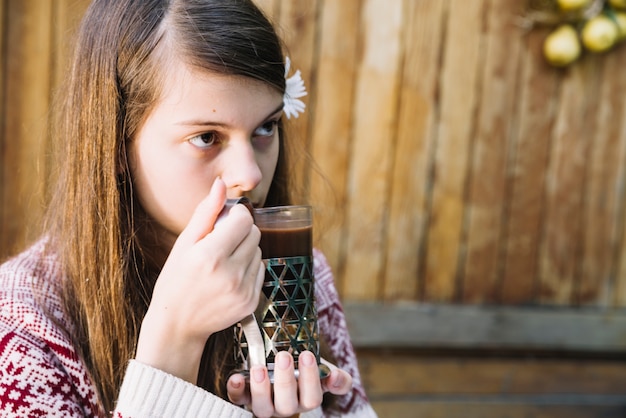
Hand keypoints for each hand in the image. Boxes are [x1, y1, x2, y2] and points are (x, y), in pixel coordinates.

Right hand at [135, 178, 264, 382]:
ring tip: (223, 262)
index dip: (236, 215)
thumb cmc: (176, 280)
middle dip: (240, 232)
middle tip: (220, 242)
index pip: (244, 220)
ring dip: (245, 250)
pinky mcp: (251, 302)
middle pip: (255, 234)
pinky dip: (248, 268)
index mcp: (210, 256)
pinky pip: (260, 271)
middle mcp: (230, 274)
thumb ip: (206, 213)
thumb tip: (222, 184)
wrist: (177, 325)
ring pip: (259, 251)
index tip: (224, 221)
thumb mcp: (184, 244)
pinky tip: (229, 277)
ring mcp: (243, 290)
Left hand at [226, 351, 352, 417]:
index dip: (310, 380)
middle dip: (285, 381)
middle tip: (284, 356)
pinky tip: (236, 377)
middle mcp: (285, 407)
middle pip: (287, 405)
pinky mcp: (244, 397)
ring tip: (260, 368)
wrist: (280, 366)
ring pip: (262, 408)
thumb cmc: (303, 370)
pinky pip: (238, 400)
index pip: (312, 398)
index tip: (307, 355)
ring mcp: (264, 405)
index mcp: (305, 400)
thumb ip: (337, 377)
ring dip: (260, 389)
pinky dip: (235, 389)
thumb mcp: (323, 371)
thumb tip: (336, 379)